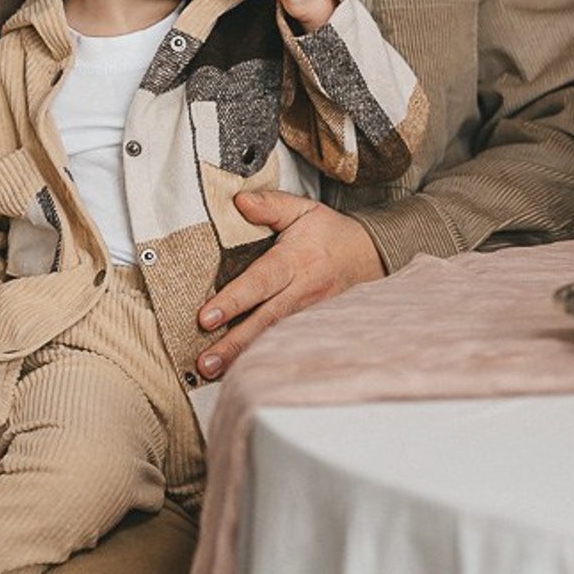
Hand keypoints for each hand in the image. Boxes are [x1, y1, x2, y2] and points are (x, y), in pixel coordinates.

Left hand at [195, 191, 385, 379]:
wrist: (369, 256)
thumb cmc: (329, 234)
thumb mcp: (304, 210)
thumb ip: (271, 205)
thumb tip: (239, 202)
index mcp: (295, 260)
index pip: (261, 281)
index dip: (234, 300)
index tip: (206, 316)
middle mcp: (301, 291)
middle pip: (264, 320)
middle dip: (233, 342)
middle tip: (204, 361)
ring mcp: (308, 313)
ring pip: (273, 337)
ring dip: (242, 356)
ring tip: (212, 371)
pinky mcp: (311, 327)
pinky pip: (284, 343)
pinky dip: (262, 358)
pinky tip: (240, 371)